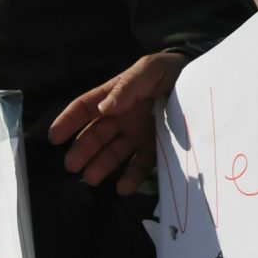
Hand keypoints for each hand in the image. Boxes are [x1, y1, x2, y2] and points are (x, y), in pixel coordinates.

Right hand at [48, 52, 188, 193]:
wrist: (203, 80)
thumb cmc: (171, 70)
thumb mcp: (149, 70)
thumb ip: (126, 88)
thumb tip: (103, 109)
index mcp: (115, 96)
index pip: (85, 108)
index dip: (67, 122)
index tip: (53, 138)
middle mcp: (122, 117)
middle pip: (95, 135)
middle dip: (82, 150)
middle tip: (71, 166)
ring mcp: (138, 134)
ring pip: (113, 153)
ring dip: (101, 166)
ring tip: (92, 179)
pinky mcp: (155, 147)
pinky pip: (140, 165)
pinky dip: (131, 178)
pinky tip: (123, 188)